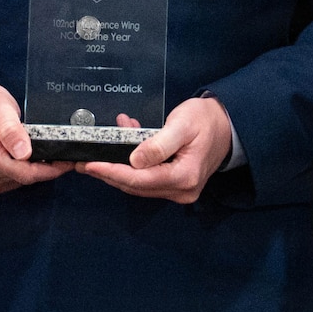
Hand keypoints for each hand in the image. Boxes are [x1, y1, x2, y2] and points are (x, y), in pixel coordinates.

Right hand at [0, 83, 71, 195]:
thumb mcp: (1, 108)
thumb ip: (12, 130)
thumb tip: (25, 152)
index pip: (26, 174)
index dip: (50, 170)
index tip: (66, 162)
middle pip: (25, 179)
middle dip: (43, 168)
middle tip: (56, 153)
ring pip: (19, 182)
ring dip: (31, 170)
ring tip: (37, 151)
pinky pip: (10, 182)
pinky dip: (20, 171)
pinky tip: (21, 157)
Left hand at [79, 95, 232, 203]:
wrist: (229, 125)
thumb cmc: (206, 120)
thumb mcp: (182, 125)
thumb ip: (158, 144)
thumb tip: (134, 160)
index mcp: (184, 177)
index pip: (139, 180)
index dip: (112, 172)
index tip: (90, 165)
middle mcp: (182, 190)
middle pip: (136, 186)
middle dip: (108, 173)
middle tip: (84, 162)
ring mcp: (179, 191)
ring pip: (139, 184)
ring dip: (118, 167)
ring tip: (101, 148)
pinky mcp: (175, 185)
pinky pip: (147, 178)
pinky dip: (132, 165)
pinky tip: (124, 143)